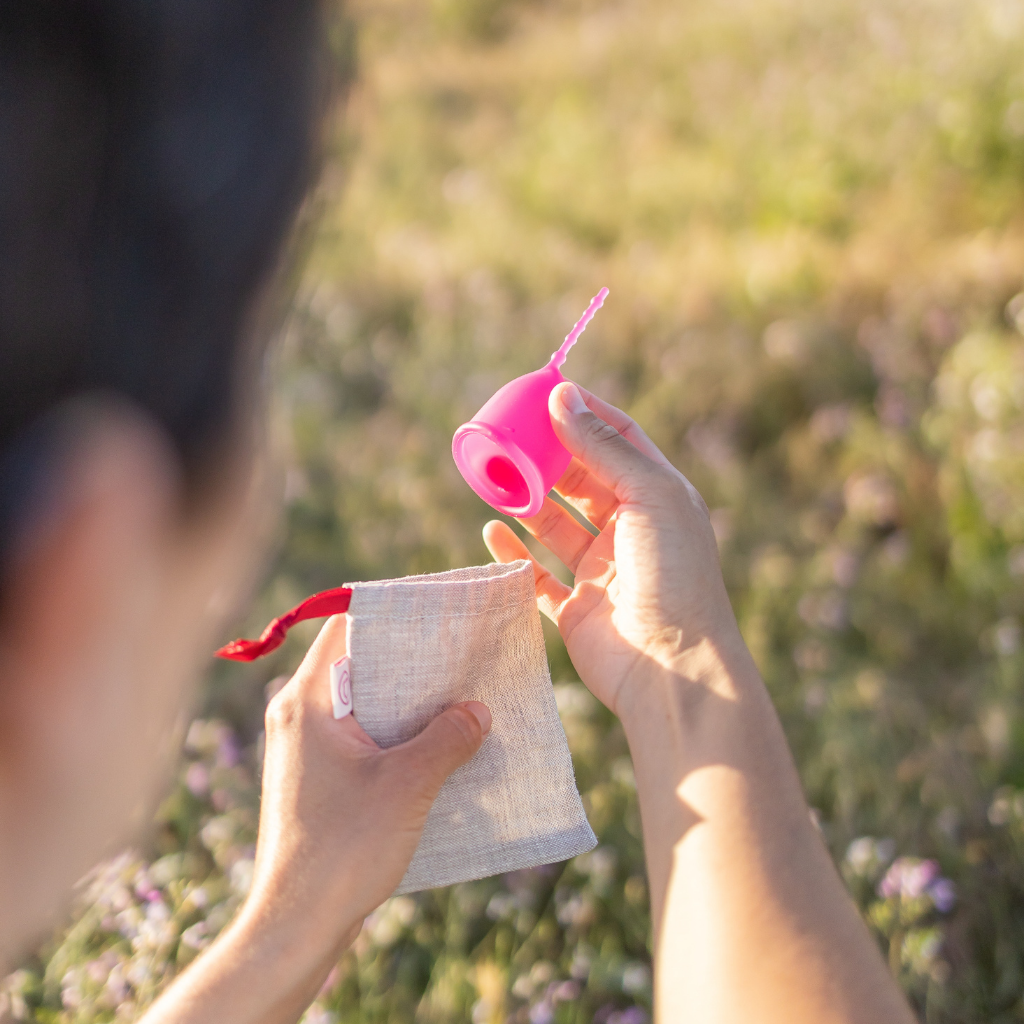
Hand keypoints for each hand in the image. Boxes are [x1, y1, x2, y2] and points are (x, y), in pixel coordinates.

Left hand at [245, 614, 490, 960]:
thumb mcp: (408, 786)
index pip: (346, 626)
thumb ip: (447, 738)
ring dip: (409, 705)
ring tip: (459, 702)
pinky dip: (399, 737)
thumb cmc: (343, 849)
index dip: (393, 612)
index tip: (439, 610)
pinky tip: (440, 749)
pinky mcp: (319, 780)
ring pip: (364, 705)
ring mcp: (306, 750)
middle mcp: (298, 715)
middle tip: (461, 657)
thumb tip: (478, 711)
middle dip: (412, 662)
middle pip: (359, 663)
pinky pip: (364, 739)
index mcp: (306, 700)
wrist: (297, 926)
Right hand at [484, 382, 733, 715]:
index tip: (544, 392)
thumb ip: (602, 449)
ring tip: (492, 477)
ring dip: (526, 501)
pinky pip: (537, 575)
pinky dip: (514, 554)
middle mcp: (631, 530)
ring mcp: (602, 570)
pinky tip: (492, 532)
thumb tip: (562, 396)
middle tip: (507, 434)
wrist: (673, 668)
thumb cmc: (673, 576)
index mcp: (658, 496)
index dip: (583, 413)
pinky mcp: (577, 608)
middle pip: (581, 478)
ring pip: (555, 524)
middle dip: (545, 456)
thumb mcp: (647, 496)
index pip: (618, 439)